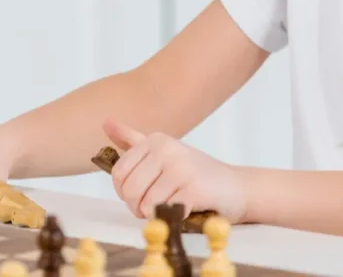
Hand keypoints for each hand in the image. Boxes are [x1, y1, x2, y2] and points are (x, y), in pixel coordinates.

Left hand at [103, 118, 246, 223]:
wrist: (236, 188)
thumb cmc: (196, 173)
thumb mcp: (163, 152)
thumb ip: (132, 140)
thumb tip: (105, 122)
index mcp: (156, 140)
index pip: (118, 172)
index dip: (124, 192)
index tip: (140, 195)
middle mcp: (167, 149)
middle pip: (129, 190)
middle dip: (137, 207)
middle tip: (154, 208)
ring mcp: (181, 168)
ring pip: (146, 204)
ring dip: (155, 215)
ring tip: (170, 209)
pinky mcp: (193, 189)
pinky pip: (164, 212)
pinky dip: (171, 219)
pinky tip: (185, 211)